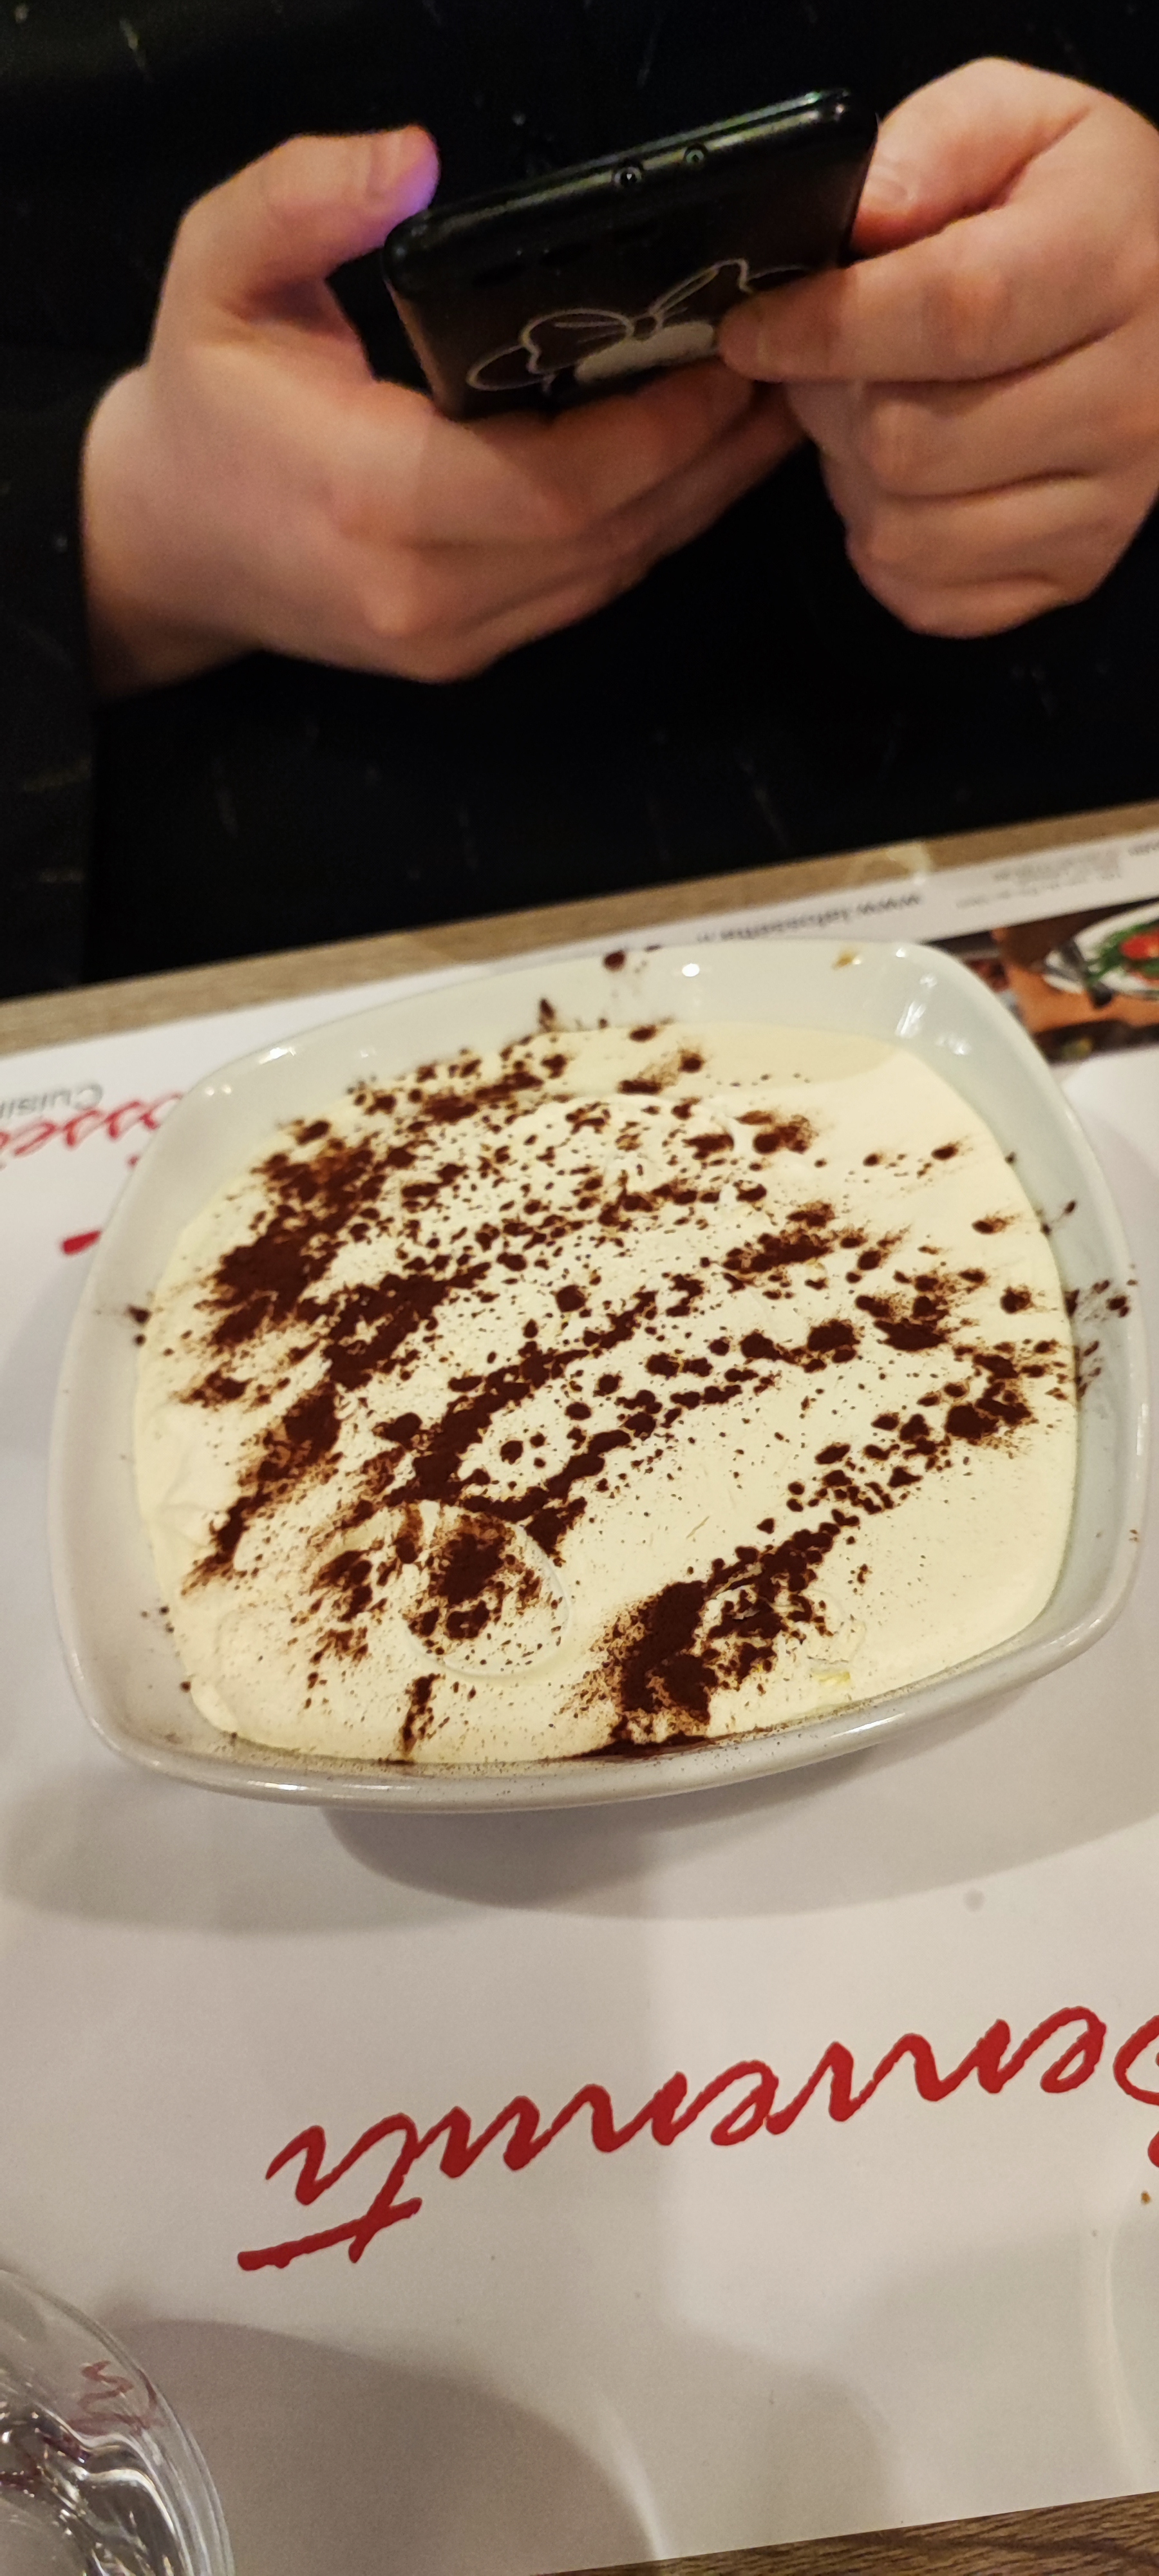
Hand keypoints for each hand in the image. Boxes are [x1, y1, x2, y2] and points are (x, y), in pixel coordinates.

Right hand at [82, 127, 797, 695]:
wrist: (158, 544)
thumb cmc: (200, 400)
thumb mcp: (217, 268)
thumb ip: (305, 200)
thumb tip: (418, 161)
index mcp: (372, 498)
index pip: (565, 480)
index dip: (667, 423)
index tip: (732, 350)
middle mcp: (425, 589)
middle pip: (616, 533)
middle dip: (711, 452)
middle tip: (786, 365)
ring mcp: (451, 635)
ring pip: (616, 571)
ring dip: (699, 494)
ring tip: (764, 406)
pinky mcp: (467, 651)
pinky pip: (587, 590)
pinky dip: (651, 526)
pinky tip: (694, 460)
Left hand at [718, 59, 1158, 636]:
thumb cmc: (1079, 208)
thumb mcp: (1018, 123)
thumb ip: (931, 146)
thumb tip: (858, 219)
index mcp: (1111, 265)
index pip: (949, 314)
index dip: (825, 329)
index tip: (752, 329)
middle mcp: (1127, 400)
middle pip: (908, 442)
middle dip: (829, 404)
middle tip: (829, 365)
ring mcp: (1106, 505)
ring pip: (904, 532)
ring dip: (853, 481)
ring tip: (876, 415)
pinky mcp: (1075, 572)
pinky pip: (927, 597)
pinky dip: (887, 551)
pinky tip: (910, 485)